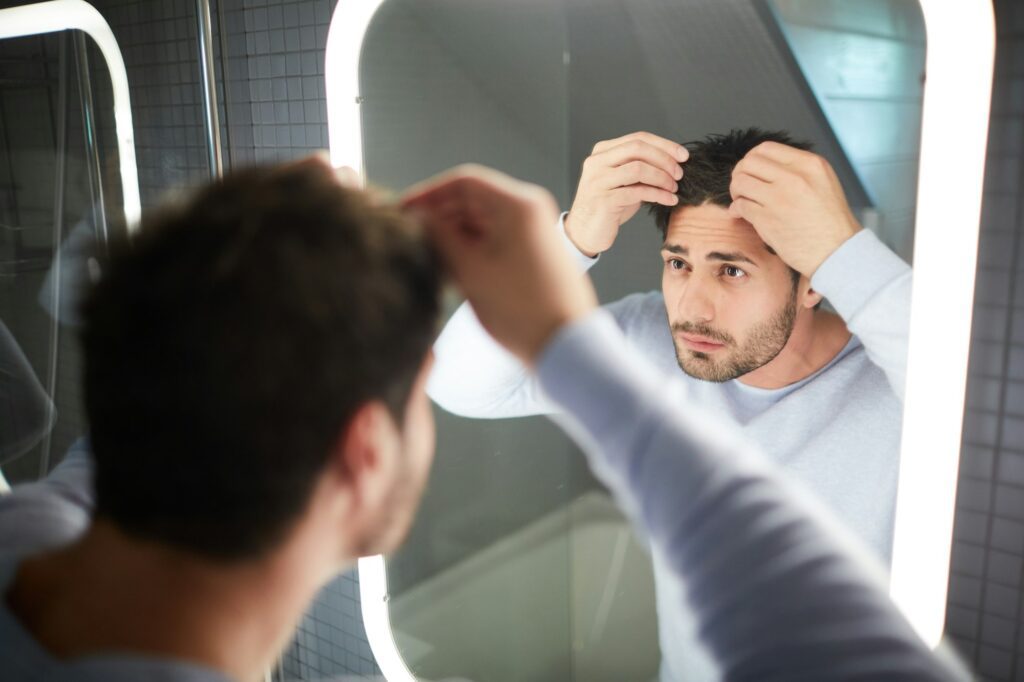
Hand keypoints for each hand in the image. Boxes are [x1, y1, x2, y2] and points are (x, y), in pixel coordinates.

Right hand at [402, 165, 598, 364]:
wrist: (565, 346)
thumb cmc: (521, 309)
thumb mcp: (470, 271)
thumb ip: (440, 237)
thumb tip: (418, 218)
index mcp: (518, 205)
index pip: (463, 182)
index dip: (428, 194)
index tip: (402, 211)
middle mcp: (528, 212)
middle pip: (472, 201)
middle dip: (439, 216)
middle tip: (408, 236)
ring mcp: (532, 234)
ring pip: (481, 223)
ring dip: (452, 235)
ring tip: (425, 256)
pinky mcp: (532, 255)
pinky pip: (494, 241)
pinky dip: (470, 249)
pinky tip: (448, 269)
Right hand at [565, 132, 687, 256]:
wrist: (585, 231)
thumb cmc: (609, 205)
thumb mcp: (623, 180)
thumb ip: (640, 166)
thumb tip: (674, 161)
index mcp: (602, 151)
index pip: (638, 138)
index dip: (664, 145)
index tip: (684, 156)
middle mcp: (597, 162)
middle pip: (637, 148)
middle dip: (664, 159)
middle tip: (679, 173)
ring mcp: (598, 180)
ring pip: (638, 168)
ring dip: (662, 178)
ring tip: (673, 188)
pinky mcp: (603, 200)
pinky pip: (637, 192)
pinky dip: (658, 195)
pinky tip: (669, 200)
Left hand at [728, 142, 861, 277]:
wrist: (837, 251)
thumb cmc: (829, 222)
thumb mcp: (823, 182)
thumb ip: (797, 170)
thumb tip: (763, 167)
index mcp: (809, 164)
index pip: (766, 148)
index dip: (752, 159)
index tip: (751, 171)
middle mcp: (794, 177)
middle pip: (749, 162)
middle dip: (740, 173)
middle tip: (743, 187)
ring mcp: (780, 198)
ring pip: (740, 182)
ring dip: (736, 191)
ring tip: (742, 200)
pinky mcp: (768, 219)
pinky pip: (740, 206)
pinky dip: (736, 209)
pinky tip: (741, 214)